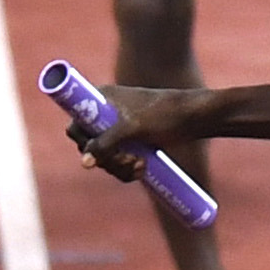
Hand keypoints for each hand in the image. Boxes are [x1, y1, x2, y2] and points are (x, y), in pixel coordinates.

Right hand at [68, 84, 205, 179]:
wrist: (192, 118)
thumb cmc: (162, 115)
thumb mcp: (131, 128)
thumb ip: (105, 144)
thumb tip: (84, 163)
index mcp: (101, 100)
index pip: (77, 124)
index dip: (84, 142)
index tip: (100, 153)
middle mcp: (105, 114)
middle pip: (90, 147)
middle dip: (108, 160)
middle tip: (128, 161)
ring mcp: (118, 130)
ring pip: (105, 159)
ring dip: (119, 168)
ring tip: (140, 166)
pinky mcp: (130, 143)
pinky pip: (118, 163)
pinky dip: (126, 170)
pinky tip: (142, 170)